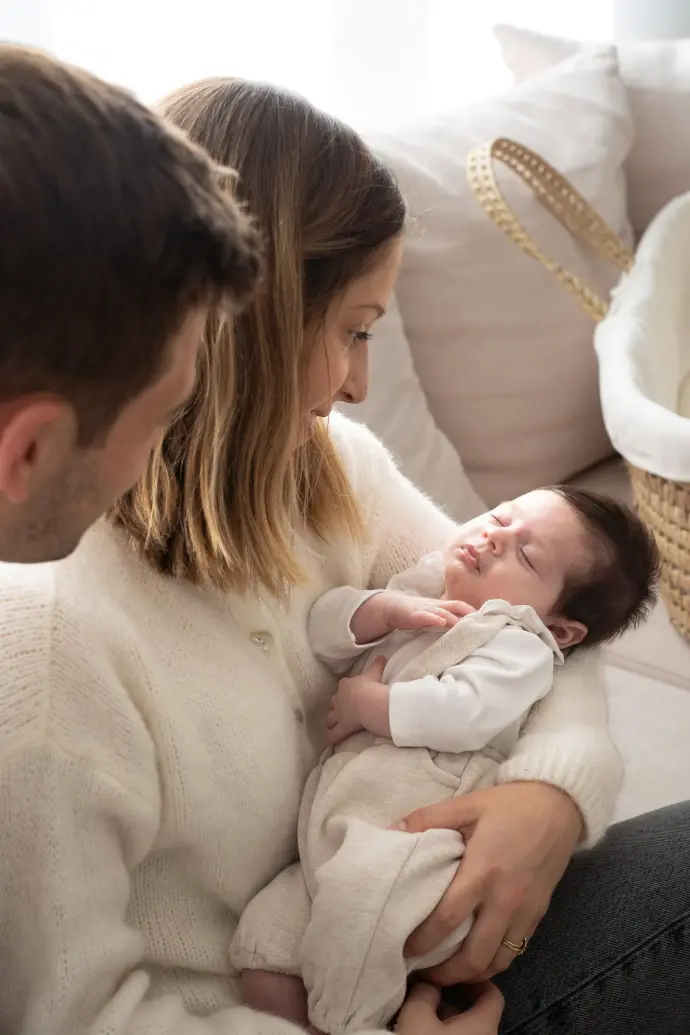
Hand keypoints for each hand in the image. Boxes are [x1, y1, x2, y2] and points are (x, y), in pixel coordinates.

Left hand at [325, 656, 389, 744]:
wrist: (369, 702)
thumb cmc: (371, 686)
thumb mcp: (374, 673)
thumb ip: (377, 665)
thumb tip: (382, 655)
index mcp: (345, 685)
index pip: (343, 685)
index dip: (346, 689)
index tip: (350, 691)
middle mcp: (339, 699)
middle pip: (333, 701)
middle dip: (336, 704)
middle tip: (342, 708)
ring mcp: (339, 714)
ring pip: (330, 718)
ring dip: (331, 720)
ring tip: (333, 723)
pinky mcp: (342, 727)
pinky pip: (333, 734)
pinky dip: (330, 737)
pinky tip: (328, 741)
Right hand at [380, 593, 474, 633]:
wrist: (393, 607)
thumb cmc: (416, 613)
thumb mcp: (434, 615)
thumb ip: (447, 620)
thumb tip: (463, 629)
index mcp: (442, 606)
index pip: (461, 606)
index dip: (474, 611)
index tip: (487, 619)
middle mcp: (437, 606)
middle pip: (457, 606)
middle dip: (469, 613)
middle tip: (482, 622)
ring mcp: (427, 609)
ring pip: (444, 611)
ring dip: (455, 618)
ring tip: (465, 625)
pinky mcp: (415, 615)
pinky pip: (426, 616)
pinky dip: (434, 618)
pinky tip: (441, 622)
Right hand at [395, 982, 502, 1034]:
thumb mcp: (416, 1017)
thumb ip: (425, 993)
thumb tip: (431, 984)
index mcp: (485, 1026)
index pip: (493, 994)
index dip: (473, 980)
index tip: (450, 973)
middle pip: (477, 1014)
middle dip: (453, 1001)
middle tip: (428, 992)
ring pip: (466, 1033)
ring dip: (446, 1022)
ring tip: (420, 1015)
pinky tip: (423, 1034)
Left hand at [399, 782, 582, 982]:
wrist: (559, 806)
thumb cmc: (510, 806)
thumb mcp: (467, 804)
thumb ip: (429, 818)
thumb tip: (393, 831)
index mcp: (481, 872)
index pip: (448, 919)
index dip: (424, 940)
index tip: (406, 950)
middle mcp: (504, 900)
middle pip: (475, 956)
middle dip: (447, 974)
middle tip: (425, 974)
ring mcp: (525, 911)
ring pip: (498, 961)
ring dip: (473, 973)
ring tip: (450, 971)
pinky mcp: (538, 914)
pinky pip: (516, 950)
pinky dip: (496, 961)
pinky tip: (479, 956)